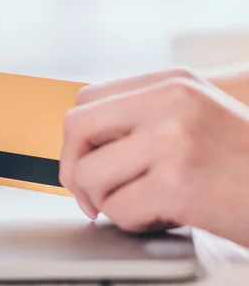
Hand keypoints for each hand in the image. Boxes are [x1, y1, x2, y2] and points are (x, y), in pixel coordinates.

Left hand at [59, 68, 248, 246]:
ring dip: (108, 201)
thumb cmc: (243, 163)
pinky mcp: (179, 183)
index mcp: (171, 82)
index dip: (78, 137)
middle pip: (76, 127)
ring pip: (90, 174)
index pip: (87, 99)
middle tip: (89, 194)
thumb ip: (142, 119)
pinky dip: (132, 222)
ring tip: (144, 204)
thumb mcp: (195, 117)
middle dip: (73, 168)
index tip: (85, 161)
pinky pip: (118, 209)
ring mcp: (174, 139)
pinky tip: (163, 217)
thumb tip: (81, 144)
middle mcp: (170, 101)